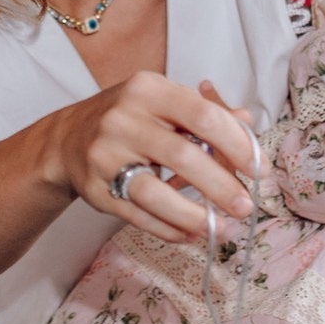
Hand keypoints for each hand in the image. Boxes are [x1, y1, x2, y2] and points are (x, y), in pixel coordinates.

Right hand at [40, 70, 259, 241]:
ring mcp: (104, 156)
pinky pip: (136, 215)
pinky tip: (189, 233)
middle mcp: (122, 119)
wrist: (66, 140)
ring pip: (154, 192)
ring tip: (220, 228)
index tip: (258, 169)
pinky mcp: (95, 189)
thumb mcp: (162, 102)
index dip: (236, 144)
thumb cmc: (128, 119)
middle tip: (245, 206)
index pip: (202, 114)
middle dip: (220, 185)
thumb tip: (247, 125)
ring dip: (193, 214)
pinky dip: (167, 228)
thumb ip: (205, 112)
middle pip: (181, 155)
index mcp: (147, 90)